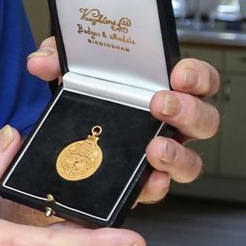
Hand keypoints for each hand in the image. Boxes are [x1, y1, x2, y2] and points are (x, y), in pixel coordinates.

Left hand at [26, 37, 221, 203]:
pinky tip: (148, 180)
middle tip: (160, 104)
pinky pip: (157, 189)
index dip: (197, 75)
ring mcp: (159, 155)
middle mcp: (169, 124)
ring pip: (190, 161)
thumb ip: (59, 57)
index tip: (179, 74)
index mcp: (162, 89)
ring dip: (177, 154)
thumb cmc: (83, 95)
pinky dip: (154, 186)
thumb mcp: (70, 69)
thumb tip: (41, 62)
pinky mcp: (140, 182)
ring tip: (156, 148)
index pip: (198, 80)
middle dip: (187, 111)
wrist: (60, 139)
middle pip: (204, 120)